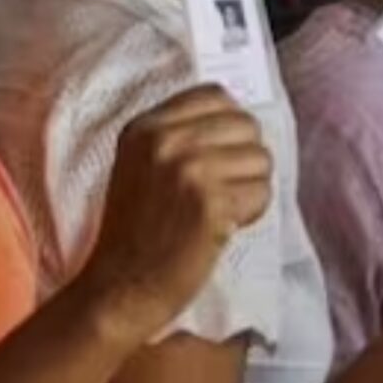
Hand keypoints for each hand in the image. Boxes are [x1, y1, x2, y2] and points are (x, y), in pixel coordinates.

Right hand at [80, 85, 274, 339]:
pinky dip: (251, 214)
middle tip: (219, 192)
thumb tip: (238, 119)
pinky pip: (262, 193)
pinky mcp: (211, 203)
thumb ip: (176, 136)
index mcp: (144, 127)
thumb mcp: (138, 166)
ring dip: (250, 189)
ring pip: (261, 160)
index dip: (229, 126)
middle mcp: (164, 141)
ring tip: (218, 212)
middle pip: (246, 125)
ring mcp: (188, 170)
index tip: (218, 158)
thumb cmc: (134, 232)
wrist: (120, 287)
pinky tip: (223, 228)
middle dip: (244, 159)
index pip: (215, 95)